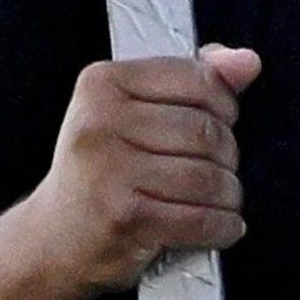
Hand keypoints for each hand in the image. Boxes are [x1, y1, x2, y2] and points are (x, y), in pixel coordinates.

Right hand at [18, 48, 261, 288]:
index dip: (226, 105)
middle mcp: (99, 122)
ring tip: (216, 200)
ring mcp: (109, 171)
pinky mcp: (124, 217)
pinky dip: (222, 226)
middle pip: (207, 131)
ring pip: (209, 176)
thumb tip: (247, 61)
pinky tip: (219, 225)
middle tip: (213, 169)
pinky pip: (202, 218)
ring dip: (227, 195)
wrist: (53, 238)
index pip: (199, 80)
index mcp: (102, 83)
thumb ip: (193, 81)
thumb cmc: (102, 170)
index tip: (221, 122)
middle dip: (226, 156)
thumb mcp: (133, 112)